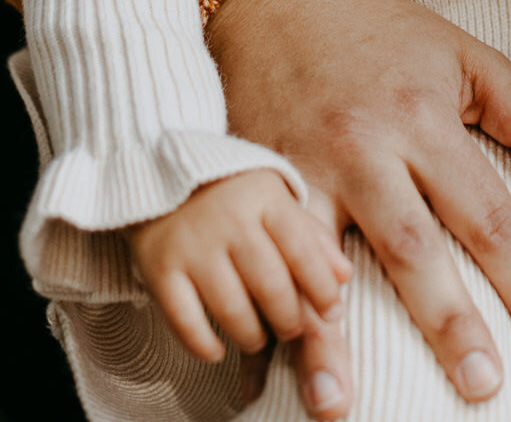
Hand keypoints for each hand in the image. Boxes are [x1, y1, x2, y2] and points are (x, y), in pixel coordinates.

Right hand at [127, 170, 351, 364]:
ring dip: (251, 336)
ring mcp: (193, 244)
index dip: (322, 289)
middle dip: (289, 320)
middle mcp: (230, 220)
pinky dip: (203, 345)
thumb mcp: (276, 194)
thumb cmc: (232, 187)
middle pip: (270, 286)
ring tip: (259, 338)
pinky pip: (185, 321)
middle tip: (292, 329)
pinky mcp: (159, 267)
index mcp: (265, 197)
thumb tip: (344, 277)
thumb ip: (310, 233)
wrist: (159, 166)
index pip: (303, 250)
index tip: (333, 313)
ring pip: (231, 309)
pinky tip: (216, 351)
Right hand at [206, 0, 510, 414]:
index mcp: (423, 118)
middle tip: (481, 386)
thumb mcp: (464, 55)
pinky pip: (262, 255)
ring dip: (330, 339)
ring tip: (344, 404)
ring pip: (320, 262)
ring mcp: (300, 169)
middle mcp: (363, 149)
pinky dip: (270, 307)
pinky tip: (277, 356)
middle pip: (412, 250)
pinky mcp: (252, 182)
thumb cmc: (380, 33)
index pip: (486, 213)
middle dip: (447, 323)